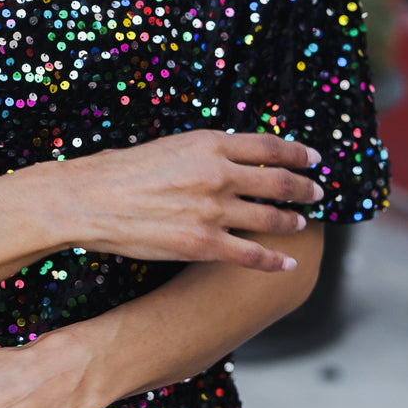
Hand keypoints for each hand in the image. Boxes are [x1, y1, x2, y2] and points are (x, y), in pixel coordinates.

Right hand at [63, 129, 321, 272]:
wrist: (89, 200)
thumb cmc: (121, 171)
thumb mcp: (170, 146)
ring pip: (270, 219)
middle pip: (278, 182)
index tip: (314, 158)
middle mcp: (218, 175)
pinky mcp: (202, 244)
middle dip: (304, 188)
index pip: (269, 147)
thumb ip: (205, 152)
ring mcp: (213, 211)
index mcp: (209, 144)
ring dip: (291, 222)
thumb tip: (232, 158)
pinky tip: (287, 264)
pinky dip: (274, 261)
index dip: (298, 153)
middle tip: (317, 191)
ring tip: (301, 223)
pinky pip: (250, 255)